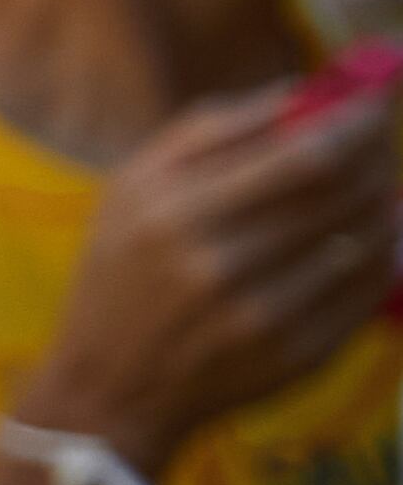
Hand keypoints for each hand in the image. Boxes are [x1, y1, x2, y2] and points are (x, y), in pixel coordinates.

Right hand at [23, 85, 400, 472]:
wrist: (108, 390)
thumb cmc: (118, 277)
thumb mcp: (130, 190)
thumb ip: (207, 132)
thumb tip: (300, 94)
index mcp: (176, 215)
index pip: (304, 155)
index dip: (356, 123)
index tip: (373, 105)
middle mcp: (222, 266)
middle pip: (345, 193)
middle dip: (375, 158)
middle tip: (376, 146)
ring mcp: (264, 316)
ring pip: (368, 239)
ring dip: (381, 206)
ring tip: (368, 194)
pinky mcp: (296, 355)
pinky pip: (370, 291)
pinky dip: (381, 258)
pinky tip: (362, 246)